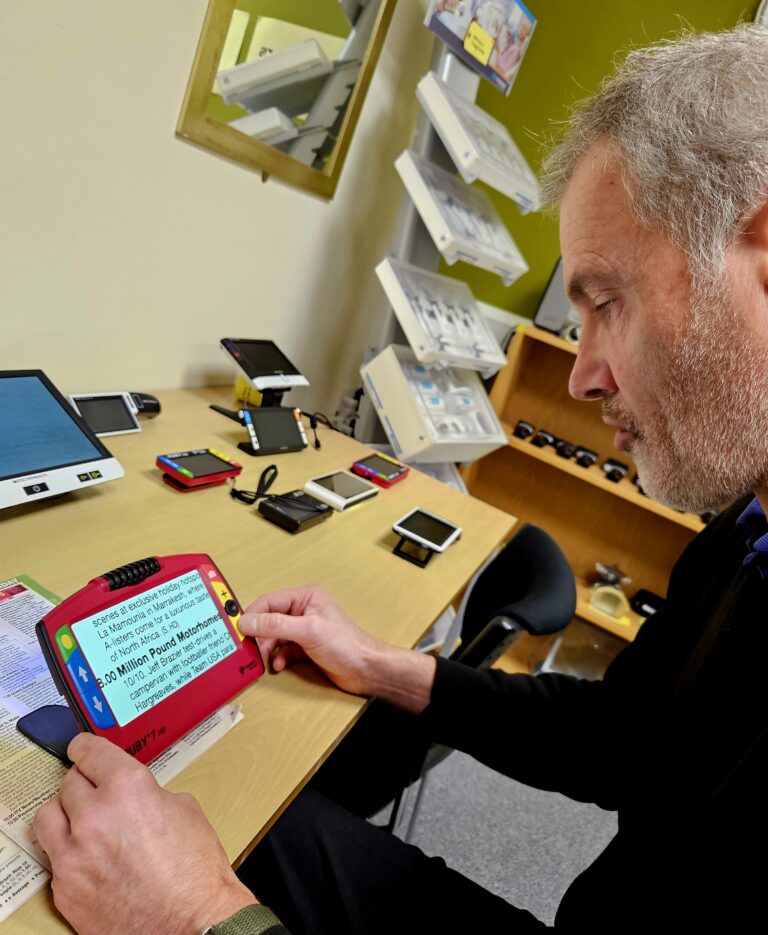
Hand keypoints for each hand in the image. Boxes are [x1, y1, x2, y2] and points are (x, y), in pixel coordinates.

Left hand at [33, 734, 255, 934]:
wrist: (193, 923)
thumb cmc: (196, 872)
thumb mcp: (184, 809)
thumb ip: (148, 792)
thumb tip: (131, 794)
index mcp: (127, 788)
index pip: (89, 752)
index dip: (85, 747)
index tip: (81, 747)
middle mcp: (94, 816)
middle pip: (68, 783)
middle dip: (83, 783)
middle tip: (94, 790)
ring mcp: (74, 855)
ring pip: (47, 818)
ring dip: (64, 814)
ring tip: (80, 821)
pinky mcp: (66, 889)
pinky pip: (55, 859)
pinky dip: (69, 854)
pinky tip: (91, 859)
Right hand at [239, 584, 386, 695]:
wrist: (366, 670)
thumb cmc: (346, 645)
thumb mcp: (308, 631)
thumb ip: (276, 625)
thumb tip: (248, 621)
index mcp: (306, 597)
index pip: (269, 602)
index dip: (252, 615)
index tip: (237, 630)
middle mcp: (304, 610)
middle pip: (269, 620)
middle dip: (259, 635)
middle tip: (249, 650)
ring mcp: (305, 628)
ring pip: (274, 636)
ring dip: (267, 648)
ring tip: (264, 660)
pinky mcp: (306, 646)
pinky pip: (283, 649)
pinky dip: (278, 657)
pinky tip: (279, 665)